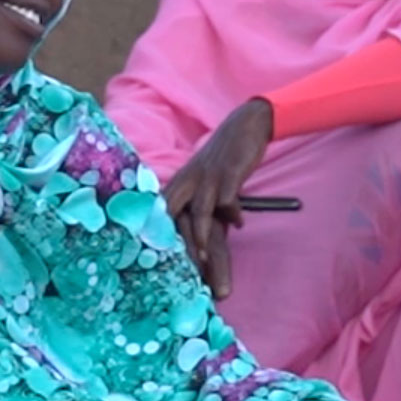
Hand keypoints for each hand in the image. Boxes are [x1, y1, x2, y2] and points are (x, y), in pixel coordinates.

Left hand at [162, 98, 274, 299]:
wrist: (246, 126)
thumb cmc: (223, 160)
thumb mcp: (203, 181)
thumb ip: (200, 210)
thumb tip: (199, 243)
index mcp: (178, 184)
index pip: (161, 215)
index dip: (156, 239)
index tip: (155, 266)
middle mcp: (187, 181)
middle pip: (174, 217)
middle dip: (177, 246)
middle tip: (181, 274)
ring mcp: (207, 177)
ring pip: (199, 213)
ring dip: (202, 239)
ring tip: (206, 262)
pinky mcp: (228, 173)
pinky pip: (227, 200)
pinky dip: (233, 214)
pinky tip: (240, 223)